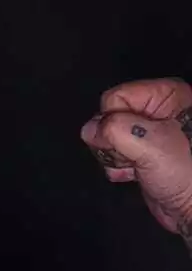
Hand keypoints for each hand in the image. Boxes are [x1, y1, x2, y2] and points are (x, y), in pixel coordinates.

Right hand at [81, 77, 191, 240]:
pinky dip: (118, 168)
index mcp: (165, 95)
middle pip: (109, 118)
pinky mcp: (142, 154)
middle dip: (112, 141)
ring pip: (108, 138)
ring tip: (136, 166)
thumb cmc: (186, 174)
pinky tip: (133, 174)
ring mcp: (148, 134)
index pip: (115, 98)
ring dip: (114, 158)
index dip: (113, 121)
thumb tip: (88, 130)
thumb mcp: (151, 144)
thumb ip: (115, 130)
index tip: (130, 142)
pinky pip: (114, 155)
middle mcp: (156, 110)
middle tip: (134, 156)